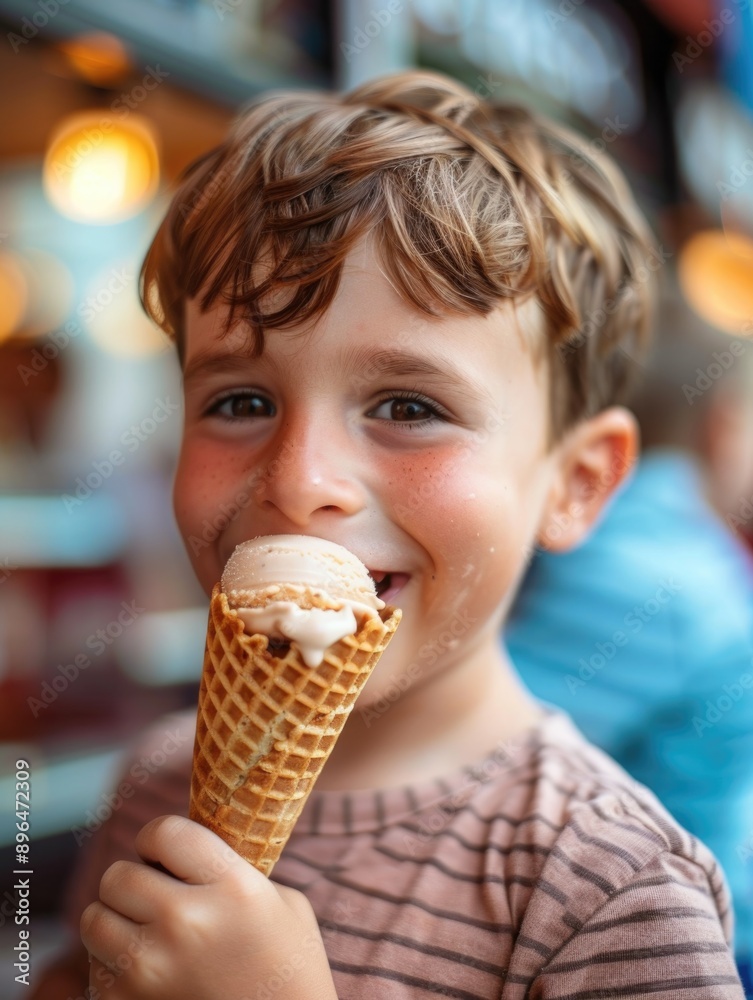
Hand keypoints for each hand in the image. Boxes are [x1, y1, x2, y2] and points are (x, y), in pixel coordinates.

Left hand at [80, 815, 337, 999]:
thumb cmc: (291, 966)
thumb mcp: (280, 902)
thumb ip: (234, 870)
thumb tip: (188, 852)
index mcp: (231, 888)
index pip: (165, 832)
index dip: (157, 837)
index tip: (162, 851)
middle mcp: (187, 924)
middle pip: (118, 876)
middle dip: (132, 879)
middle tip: (151, 893)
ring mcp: (153, 970)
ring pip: (94, 920)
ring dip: (115, 921)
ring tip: (143, 931)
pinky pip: (95, 969)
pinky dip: (113, 966)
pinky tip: (147, 971)